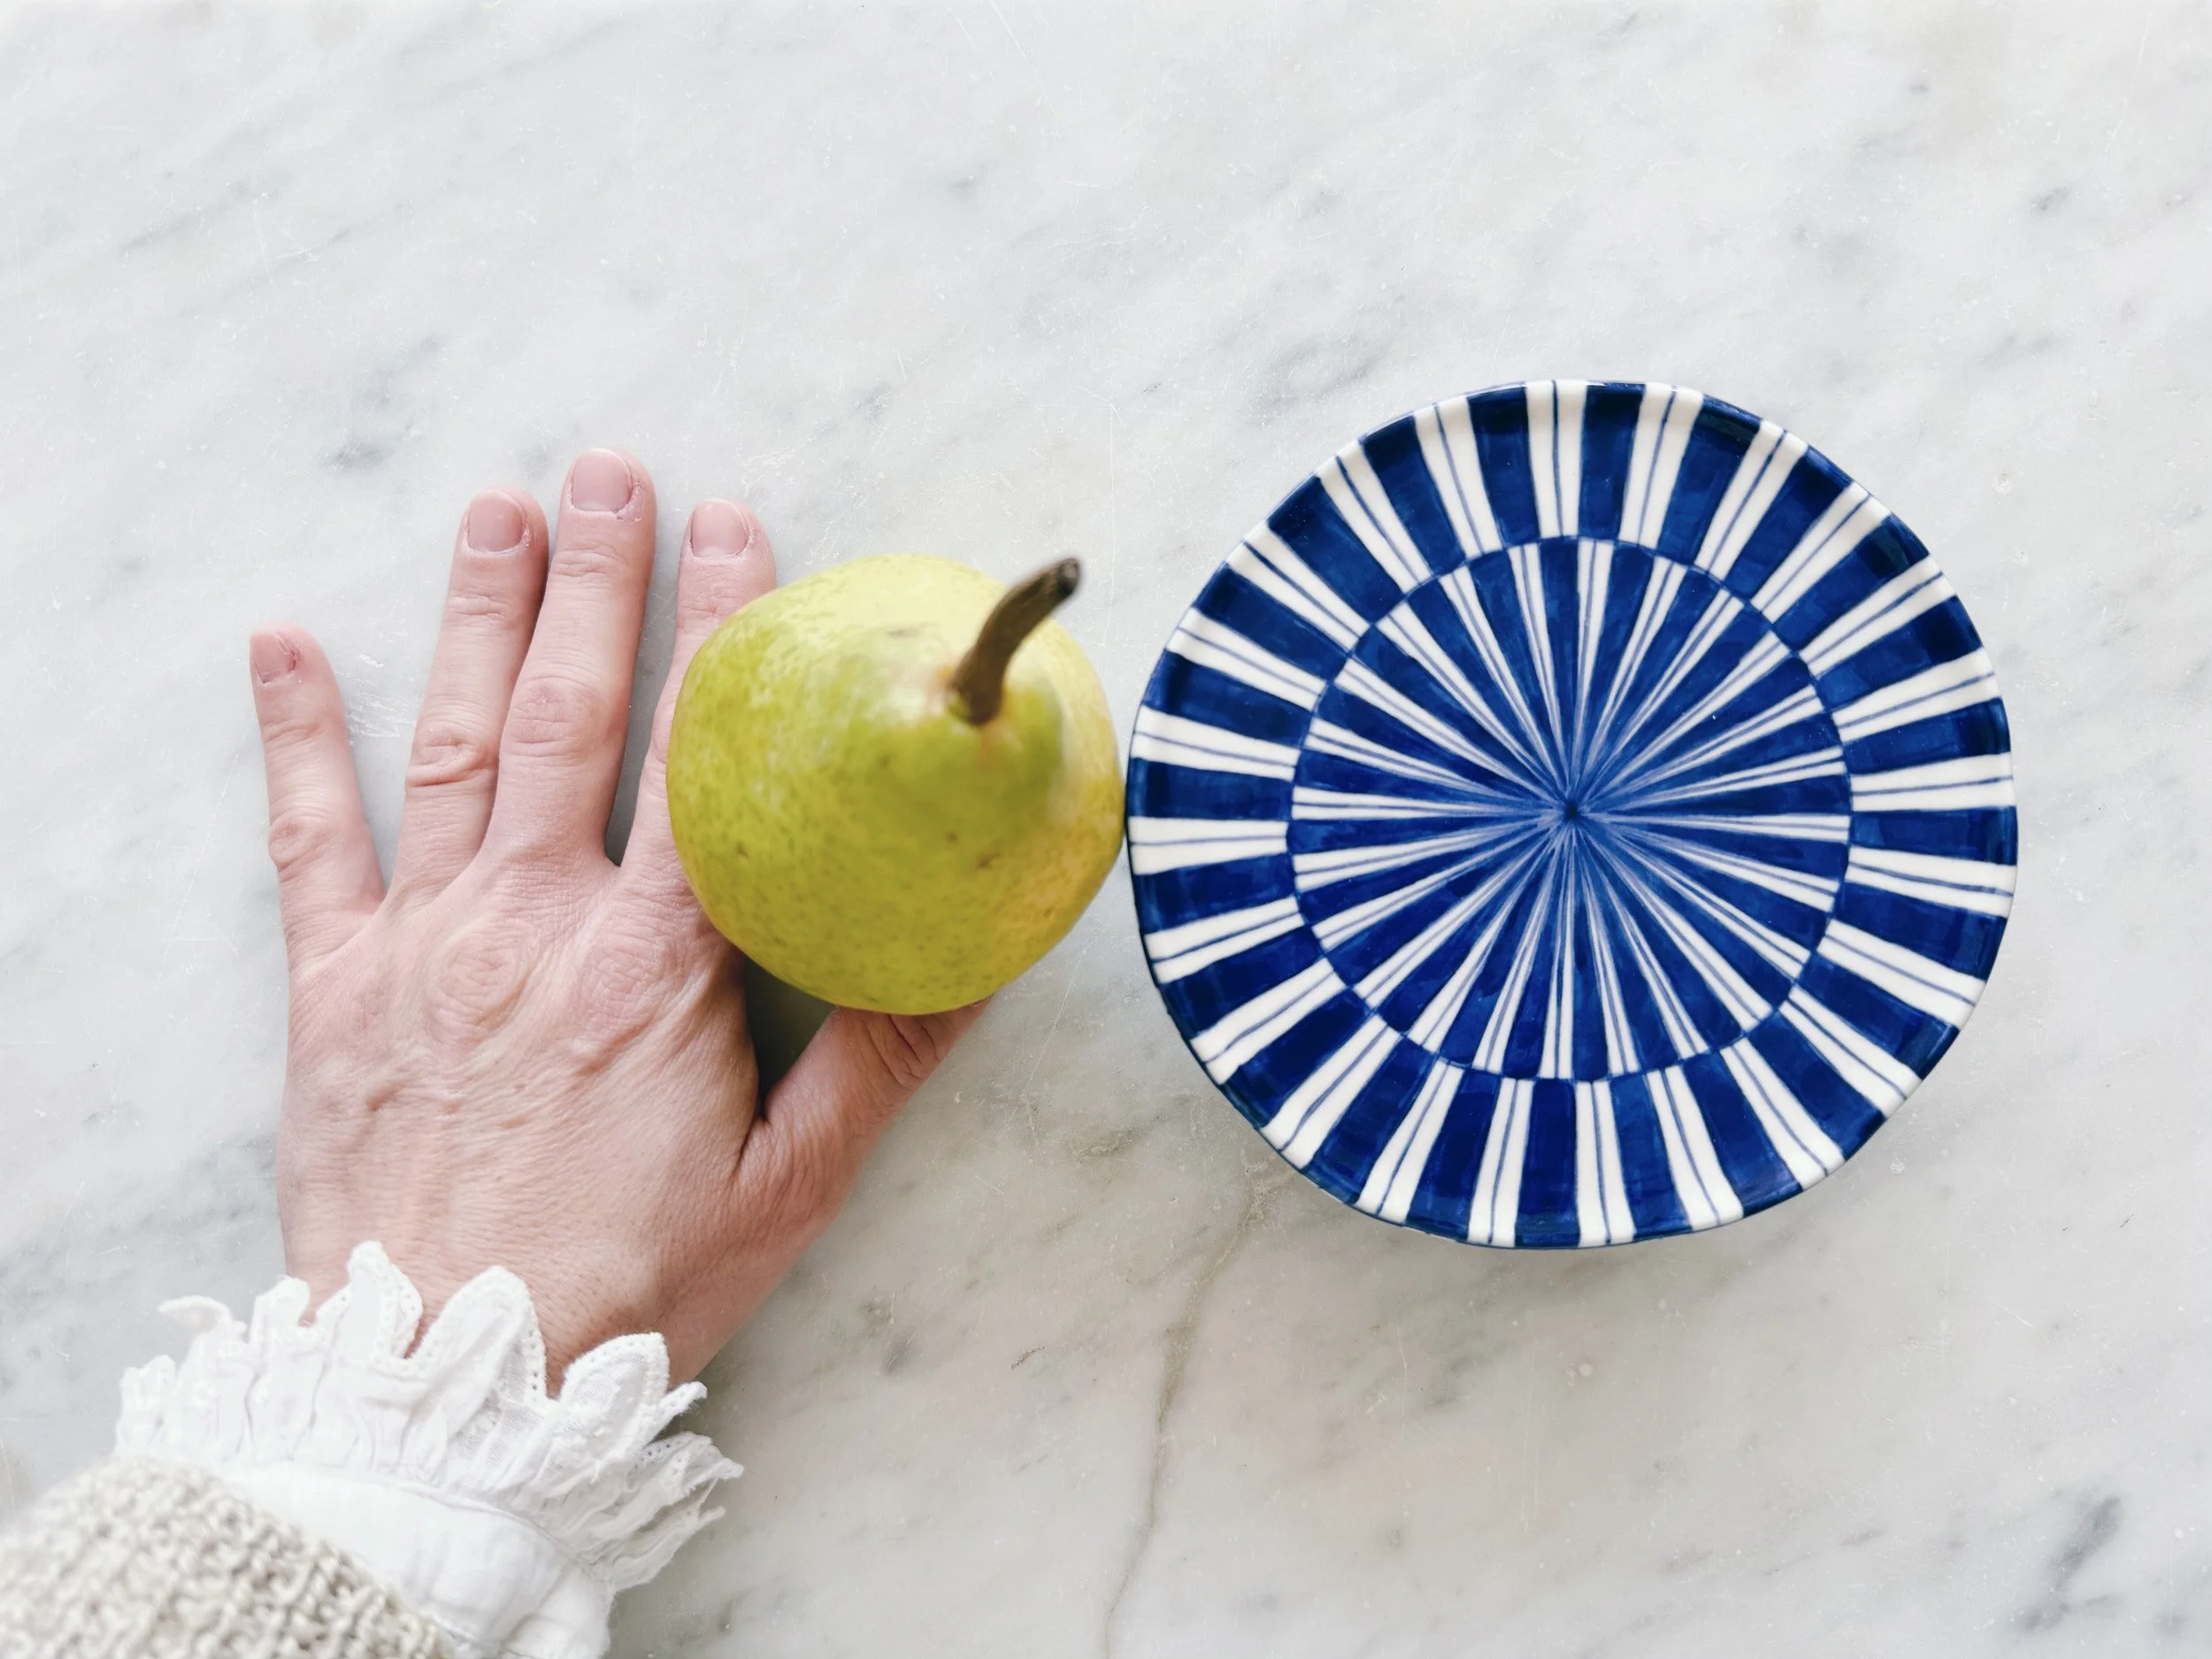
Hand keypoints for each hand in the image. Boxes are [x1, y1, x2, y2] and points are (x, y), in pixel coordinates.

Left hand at [247, 449, 980, 1382]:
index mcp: (653, 966)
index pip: (700, 760)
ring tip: (499, 510)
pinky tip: (284, 643)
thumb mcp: (792, 1184)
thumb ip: (886, 1056)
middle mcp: (533, 925)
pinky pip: (307, 839)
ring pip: (454, 745)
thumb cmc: (628, 1288)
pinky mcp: (332, 989)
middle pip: (572, 717)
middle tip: (613, 469)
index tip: (739, 530)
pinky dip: (295, 736)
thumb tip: (981, 950)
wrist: (445, 1387)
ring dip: (478, 616)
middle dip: (599, 581)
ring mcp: (422, 945)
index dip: (723, 633)